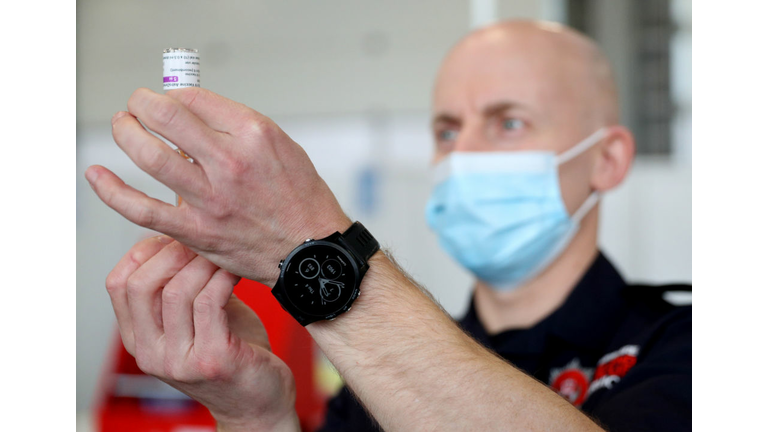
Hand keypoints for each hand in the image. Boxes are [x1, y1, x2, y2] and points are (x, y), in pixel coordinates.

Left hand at [86, 87, 350, 284]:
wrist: (313, 251)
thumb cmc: (301, 199)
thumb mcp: (283, 146)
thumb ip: (238, 128)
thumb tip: (194, 114)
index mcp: (255, 135)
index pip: (195, 99)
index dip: (175, 95)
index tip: (172, 103)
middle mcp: (230, 162)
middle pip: (167, 118)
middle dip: (142, 104)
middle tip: (137, 105)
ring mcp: (211, 198)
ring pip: (150, 156)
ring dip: (126, 134)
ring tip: (122, 126)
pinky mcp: (197, 231)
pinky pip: (143, 209)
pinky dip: (113, 192)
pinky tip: (96, 176)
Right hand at [106, 235, 299, 430]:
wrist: (258, 400)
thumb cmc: (231, 351)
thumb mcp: (195, 318)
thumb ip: (181, 286)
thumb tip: (179, 233)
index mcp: (139, 340)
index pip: (118, 284)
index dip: (142, 251)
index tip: (172, 236)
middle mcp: (151, 354)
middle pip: (139, 285)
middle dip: (171, 253)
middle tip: (199, 240)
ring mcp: (179, 361)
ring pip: (176, 291)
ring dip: (202, 263)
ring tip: (222, 253)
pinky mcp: (213, 360)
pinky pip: (209, 303)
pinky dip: (222, 278)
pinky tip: (235, 270)